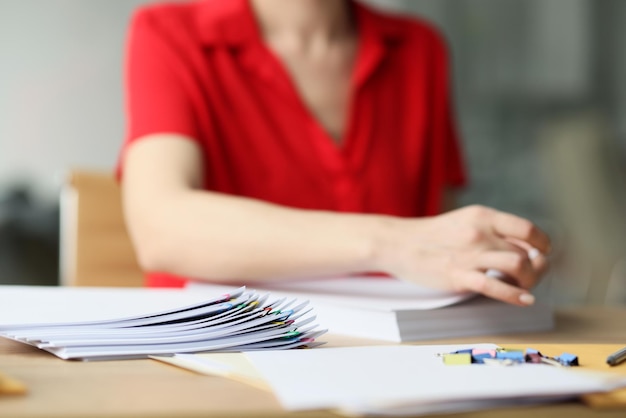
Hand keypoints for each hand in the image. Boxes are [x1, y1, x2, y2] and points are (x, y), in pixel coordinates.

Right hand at [376, 205, 550, 305]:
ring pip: (519, 267)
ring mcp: (469, 254)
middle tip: (530, 277)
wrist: (397, 243)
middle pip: (526, 253)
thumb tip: (526, 249)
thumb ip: (492, 231)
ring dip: (529, 281)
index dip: (542, 244)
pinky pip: (495, 286)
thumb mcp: (464, 221)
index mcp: (482, 216)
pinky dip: (515, 296)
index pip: (527, 229)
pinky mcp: (458, 275)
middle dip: (536, 269)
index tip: (542, 254)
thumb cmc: (432, 236)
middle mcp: (479, 232)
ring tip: (524, 288)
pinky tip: (524, 300)